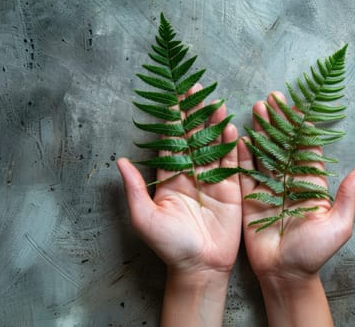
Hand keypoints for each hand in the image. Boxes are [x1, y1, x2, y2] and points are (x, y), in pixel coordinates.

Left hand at [117, 83, 240, 326]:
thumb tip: (120, 160)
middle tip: (196, 88)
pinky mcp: (232, 190)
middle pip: (194, 137)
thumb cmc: (169, 245)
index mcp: (171, 177)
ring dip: (215, 124)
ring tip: (216, 103)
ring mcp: (214, 180)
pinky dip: (234, 147)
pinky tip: (233, 130)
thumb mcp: (145, 218)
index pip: (172, 141)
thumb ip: (135, 189)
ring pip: (215, 145)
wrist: (199, 267)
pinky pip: (233, 164)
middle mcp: (192, 173)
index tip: (173, 97)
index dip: (173, 119)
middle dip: (195, 113)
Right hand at [238, 92, 354, 325]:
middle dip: (278, 122)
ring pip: (265, 153)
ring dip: (261, 131)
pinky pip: (247, 173)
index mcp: (311, 185)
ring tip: (256, 109)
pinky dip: (244, 155)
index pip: (306, 149)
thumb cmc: (314, 253)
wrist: (285, 274)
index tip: (295, 107)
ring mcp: (269, 188)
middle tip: (271, 99)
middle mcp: (289, 182)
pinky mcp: (250, 198)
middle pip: (283, 145)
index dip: (300, 127)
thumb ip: (346, 196)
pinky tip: (241, 137)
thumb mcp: (337, 226)